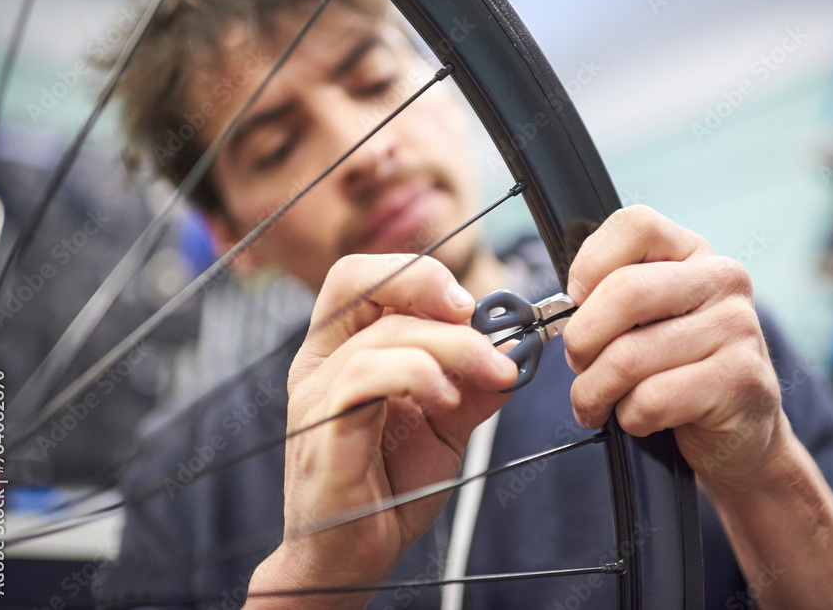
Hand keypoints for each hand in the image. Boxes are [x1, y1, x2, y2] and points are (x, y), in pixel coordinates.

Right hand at [248, 254, 515, 607]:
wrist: (354, 558)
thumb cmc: (389, 488)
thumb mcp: (446, 424)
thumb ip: (474, 383)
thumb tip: (516, 347)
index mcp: (343, 350)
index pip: (364, 277)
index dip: (416, 275)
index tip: (470, 303)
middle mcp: (320, 364)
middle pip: (361, 284)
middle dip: (430, 288)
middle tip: (482, 323)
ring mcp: (316, 396)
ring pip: (381, 336)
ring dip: (450, 347)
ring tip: (491, 376)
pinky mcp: (323, 432)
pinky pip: (363, 379)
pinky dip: (416, 375)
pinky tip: (447, 399)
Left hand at [562, 206, 790, 488]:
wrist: (739, 430)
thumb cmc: (677, 370)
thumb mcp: (647, 320)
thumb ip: (612, 299)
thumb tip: (562, 310)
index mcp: (693, 253)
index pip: (635, 225)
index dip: (590, 264)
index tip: (576, 302)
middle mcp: (722, 279)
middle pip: (625, 291)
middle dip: (582, 339)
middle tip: (579, 364)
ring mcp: (738, 328)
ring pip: (630, 356)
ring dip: (595, 391)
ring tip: (598, 403)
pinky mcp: (740, 381)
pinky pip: (652, 399)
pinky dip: (629, 417)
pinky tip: (639, 419)